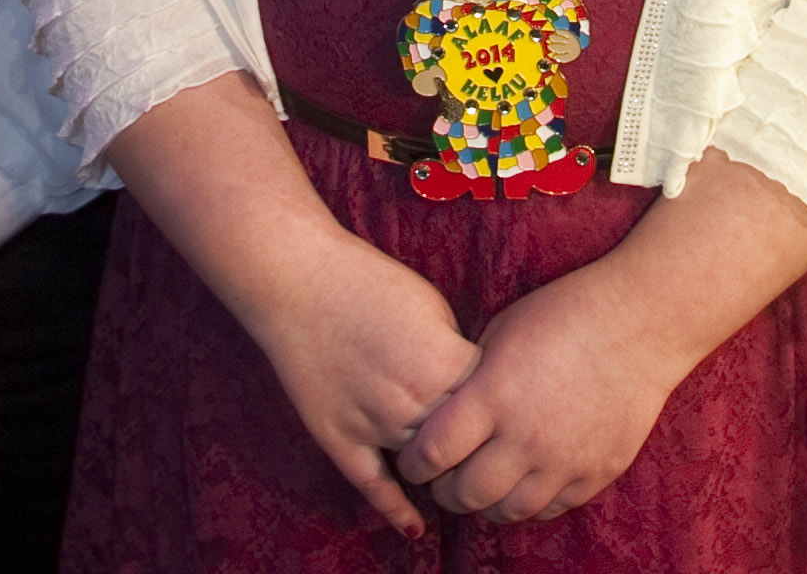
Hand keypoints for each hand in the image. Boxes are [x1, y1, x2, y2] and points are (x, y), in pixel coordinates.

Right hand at [241, 236, 478, 536]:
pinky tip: (415, 528)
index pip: (493, 407)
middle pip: (464, 443)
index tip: (509, 412)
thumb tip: (476, 391)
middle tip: (491, 455)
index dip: (502, 409)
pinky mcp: (338, 437)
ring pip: (423, 468)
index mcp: (445, 365)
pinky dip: (396, 510)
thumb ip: (458, 356)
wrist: (297, 279)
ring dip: (442, 475)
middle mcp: (414, 402)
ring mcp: (374, 424)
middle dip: (479, 449)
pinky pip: (373, 485)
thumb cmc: (370, 284)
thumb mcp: (434, 308)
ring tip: (460, 482)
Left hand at [402, 258, 681, 521]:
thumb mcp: (502, 332)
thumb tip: (443, 411)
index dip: (414, 464)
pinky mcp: (596, 473)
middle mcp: (526, 436)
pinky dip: (530, 502)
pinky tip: (524, 483)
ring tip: (483, 487)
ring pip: (508, 511)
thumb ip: (470, 379)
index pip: (433, 453)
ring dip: (487, 504)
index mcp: (493, 395)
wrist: (640, 323)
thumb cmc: (565, 314)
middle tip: (443, 481)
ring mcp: (564, 460)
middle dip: (445, 492)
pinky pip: (551, 508)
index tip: (414, 461)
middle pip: (466, 494)